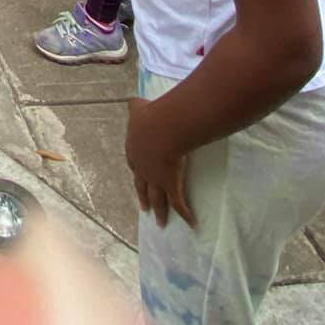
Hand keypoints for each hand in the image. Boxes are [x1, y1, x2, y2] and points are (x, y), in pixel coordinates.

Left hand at [126, 96, 194, 228]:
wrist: (161, 129)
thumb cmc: (149, 116)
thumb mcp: (138, 108)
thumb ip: (135, 105)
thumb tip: (132, 100)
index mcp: (134, 150)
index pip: (134, 164)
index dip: (137, 170)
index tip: (138, 175)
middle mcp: (142, 169)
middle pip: (142, 186)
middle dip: (143, 197)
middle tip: (144, 208)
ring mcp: (155, 180)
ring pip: (157, 200)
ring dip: (160, 212)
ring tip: (161, 224)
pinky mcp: (170, 186)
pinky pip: (179, 204)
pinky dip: (186, 215)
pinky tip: (192, 224)